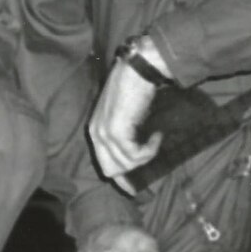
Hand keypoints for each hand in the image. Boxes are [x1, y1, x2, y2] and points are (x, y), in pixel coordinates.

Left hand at [88, 52, 162, 191]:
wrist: (138, 71)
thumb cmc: (135, 90)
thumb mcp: (124, 116)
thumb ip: (125, 135)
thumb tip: (135, 158)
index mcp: (94, 130)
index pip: (104, 164)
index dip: (121, 174)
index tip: (137, 180)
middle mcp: (95, 134)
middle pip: (111, 170)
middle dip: (132, 169)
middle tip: (149, 154)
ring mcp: (104, 134)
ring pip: (125, 165)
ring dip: (145, 157)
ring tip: (155, 139)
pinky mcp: (116, 133)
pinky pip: (135, 156)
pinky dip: (149, 150)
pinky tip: (156, 135)